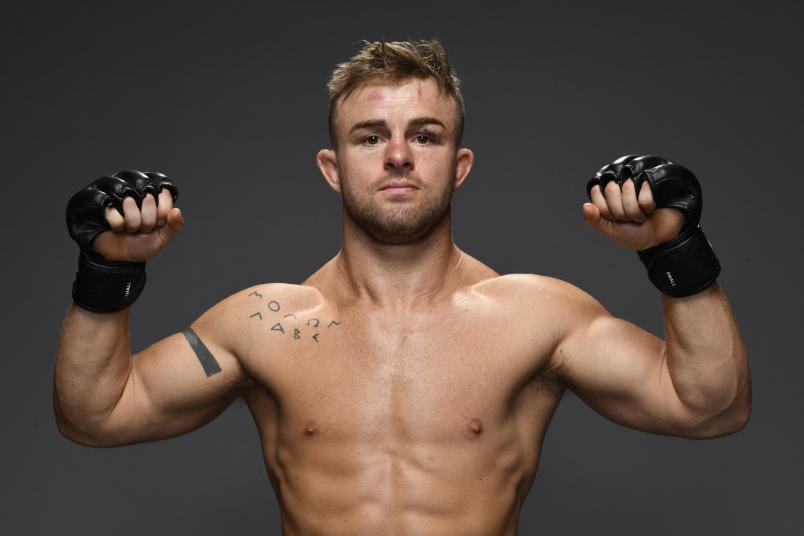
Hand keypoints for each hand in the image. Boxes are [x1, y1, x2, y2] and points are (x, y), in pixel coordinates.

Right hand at [67, 170, 182, 262]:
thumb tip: (177, 211)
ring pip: (129, 199)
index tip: (159, 222)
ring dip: (132, 221)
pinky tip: (116, 227)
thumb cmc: (139, 243)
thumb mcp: (161, 238)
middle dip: (148, 220)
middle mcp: (133, 185)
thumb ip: (174, 226)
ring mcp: (114, 189)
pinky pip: (111, 207)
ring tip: (129, 228)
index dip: (163, 209)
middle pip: (148, 195)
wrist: (117, 257)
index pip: (164, 189)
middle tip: (142, 228)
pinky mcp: (96, 197)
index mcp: (152, 191)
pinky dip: (116, 223)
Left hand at [583, 178, 684, 250]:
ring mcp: (637, 182)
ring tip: (641, 214)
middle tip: (629, 217)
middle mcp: (620, 185)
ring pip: (628, 189)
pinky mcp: (653, 182)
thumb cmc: (633, 233)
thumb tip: (585, 206)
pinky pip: (644, 195)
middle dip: (621, 211)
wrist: (658, 238)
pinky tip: (651, 208)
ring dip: (635, 211)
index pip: (596, 191)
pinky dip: (648, 206)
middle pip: (611, 189)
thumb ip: (594, 220)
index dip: (605, 209)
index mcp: (606, 194)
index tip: (613, 218)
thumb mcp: (610, 230)